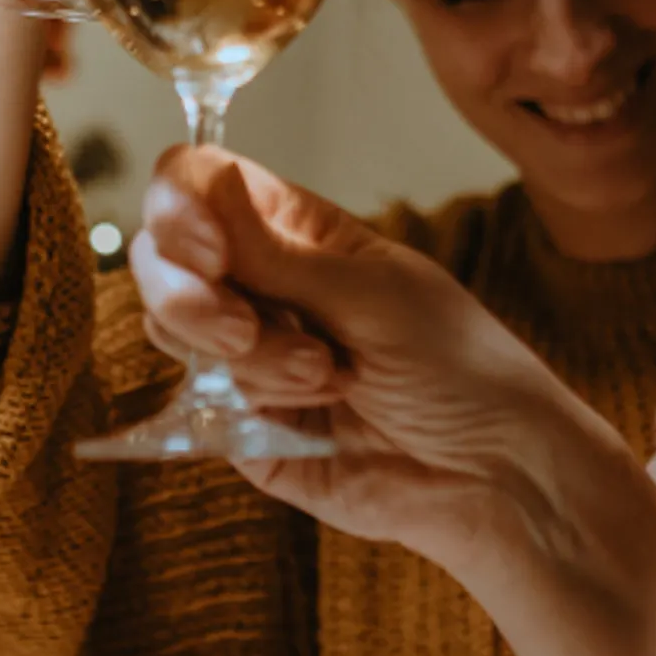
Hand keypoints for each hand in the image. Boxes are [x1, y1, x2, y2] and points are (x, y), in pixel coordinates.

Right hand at [128, 145, 628, 575]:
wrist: (493, 474)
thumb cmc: (460, 367)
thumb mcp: (373, 294)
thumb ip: (273, 251)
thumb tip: (195, 180)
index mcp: (295, 230)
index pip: (195, 185)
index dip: (179, 208)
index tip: (210, 250)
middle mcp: (258, 284)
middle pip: (162, 258)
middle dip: (195, 297)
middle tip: (246, 331)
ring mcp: (244, 355)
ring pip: (175, 330)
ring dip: (247, 356)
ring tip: (327, 379)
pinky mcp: (239, 425)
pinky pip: (195, 405)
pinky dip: (246, 405)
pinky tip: (313, 417)